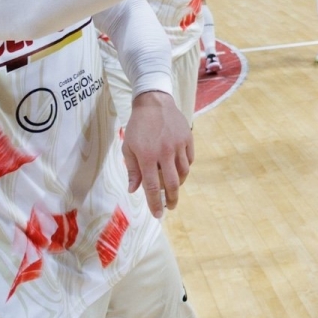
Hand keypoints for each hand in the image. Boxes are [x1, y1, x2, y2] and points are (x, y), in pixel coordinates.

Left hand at [121, 91, 193, 217]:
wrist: (154, 102)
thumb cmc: (138, 126)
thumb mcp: (128, 147)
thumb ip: (132, 170)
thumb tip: (134, 190)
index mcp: (147, 156)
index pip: (152, 187)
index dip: (155, 203)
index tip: (157, 215)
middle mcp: (165, 153)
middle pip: (172, 184)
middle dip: (172, 199)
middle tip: (170, 206)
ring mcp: (178, 145)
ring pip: (183, 173)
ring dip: (178, 183)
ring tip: (173, 186)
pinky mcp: (188, 139)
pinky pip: (189, 160)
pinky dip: (185, 168)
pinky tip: (178, 168)